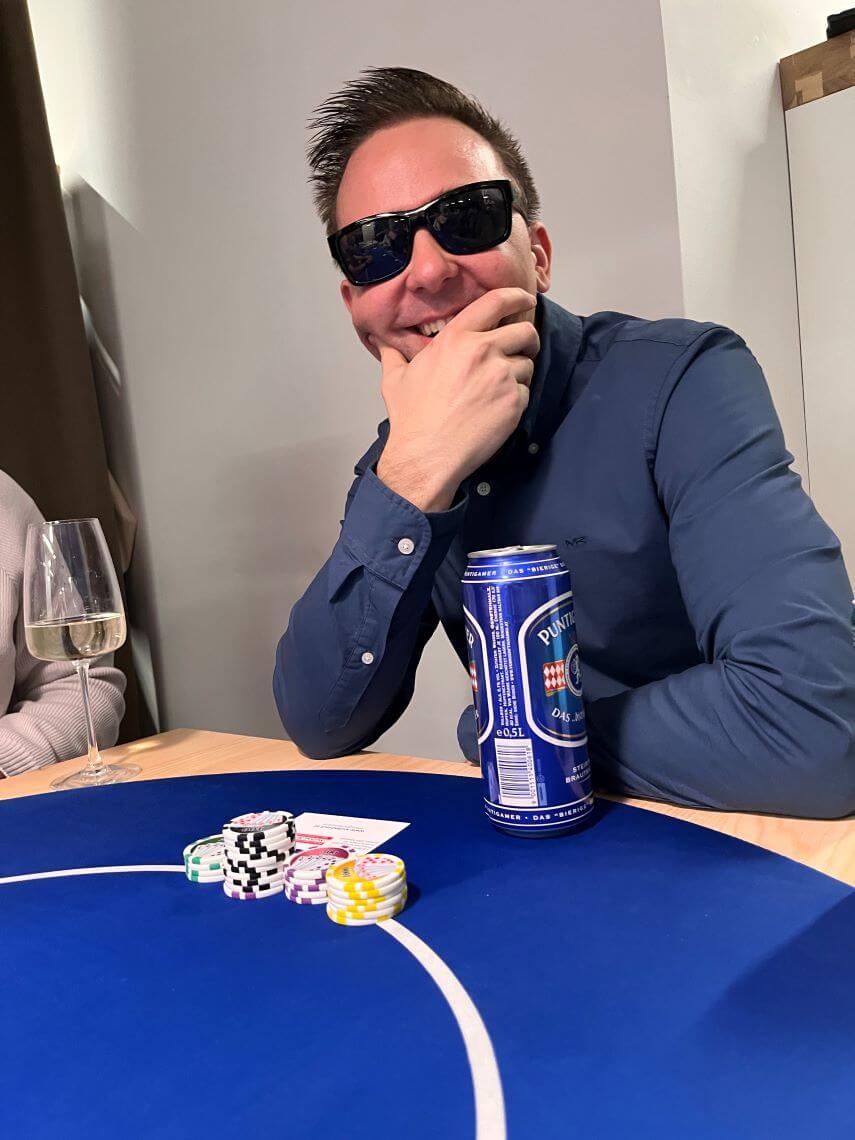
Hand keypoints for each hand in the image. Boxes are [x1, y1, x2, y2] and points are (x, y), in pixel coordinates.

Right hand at [374, 287, 538, 510]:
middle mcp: (482, 350)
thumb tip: (382, 343)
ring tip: (496, 390)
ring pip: (527, 364)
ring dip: (518, 374)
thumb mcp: (395, 379)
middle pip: (525, 331)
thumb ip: (393, 354)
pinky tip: (494, 411)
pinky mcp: (513, 402)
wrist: (426, 454)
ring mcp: (501, 376)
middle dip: (527, 340)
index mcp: (456, 337)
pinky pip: (526, 392)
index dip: (516, 297)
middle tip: (522, 350)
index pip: (497, 301)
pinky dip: (515, 400)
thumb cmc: (412, 418)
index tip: (525, 300)